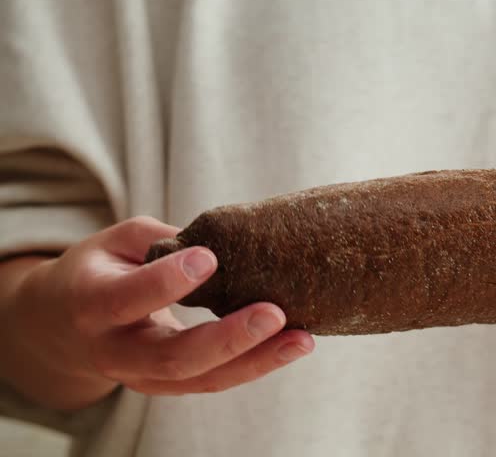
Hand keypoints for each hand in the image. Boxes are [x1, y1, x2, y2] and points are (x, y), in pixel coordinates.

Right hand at [0, 216, 313, 409]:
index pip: (128, 298)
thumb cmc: (100, 270)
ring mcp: (142, 376)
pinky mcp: (168, 385)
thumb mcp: (116, 242)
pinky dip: (255, 364)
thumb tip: (223, 239)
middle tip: (275, 312)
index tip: (210, 257)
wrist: (63, 327)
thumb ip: (162, 240)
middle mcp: (114, 350)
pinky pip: (214, 381)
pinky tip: (292, 344)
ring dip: (256, 361)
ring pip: (201, 379)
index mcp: (91, 303)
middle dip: (228, 338)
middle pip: (173, 356)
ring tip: (302, 339)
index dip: (167, 281)